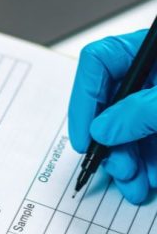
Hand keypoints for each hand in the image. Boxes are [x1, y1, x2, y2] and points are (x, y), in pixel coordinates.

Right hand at [69, 29, 156, 203]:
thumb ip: (138, 112)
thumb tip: (102, 130)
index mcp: (149, 49)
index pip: (98, 61)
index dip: (84, 100)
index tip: (84, 137)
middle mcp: (151, 72)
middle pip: (111, 102)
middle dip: (110, 141)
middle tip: (113, 166)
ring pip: (130, 128)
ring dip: (129, 160)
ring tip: (134, 184)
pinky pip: (151, 142)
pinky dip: (148, 163)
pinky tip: (151, 179)